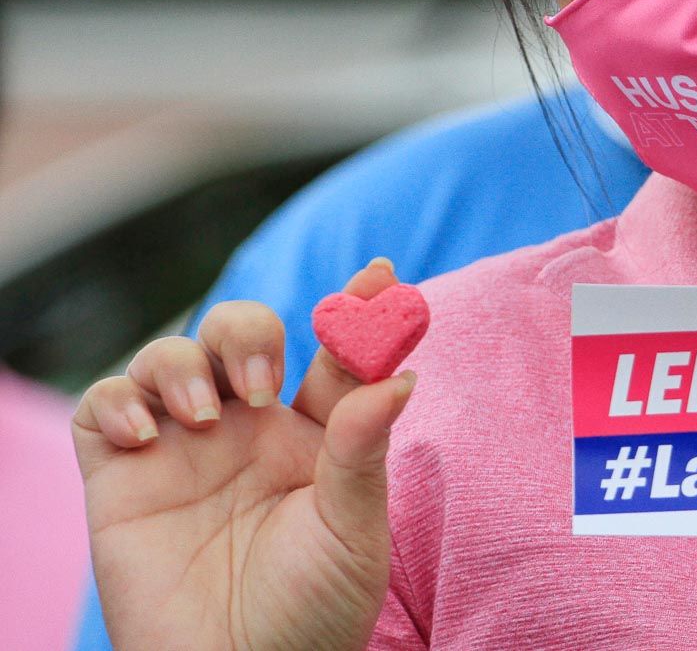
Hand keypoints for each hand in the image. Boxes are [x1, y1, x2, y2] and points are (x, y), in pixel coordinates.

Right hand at [72, 259, 413, 650]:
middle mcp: (248, 431)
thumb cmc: (312, 613)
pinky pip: (102, 408)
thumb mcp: (355, 531)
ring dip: (184, 363)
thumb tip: (401, 374)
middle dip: (247, 332)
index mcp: (316, 435)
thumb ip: (364, 449)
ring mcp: (182, 449)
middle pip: (241, 333)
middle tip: (258, 383)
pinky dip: (118, 400)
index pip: (336, 353)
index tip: (382, 275)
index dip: (359, 309)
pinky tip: (147, 433)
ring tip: (207, 412)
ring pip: (171, 356)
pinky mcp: (120, 479)